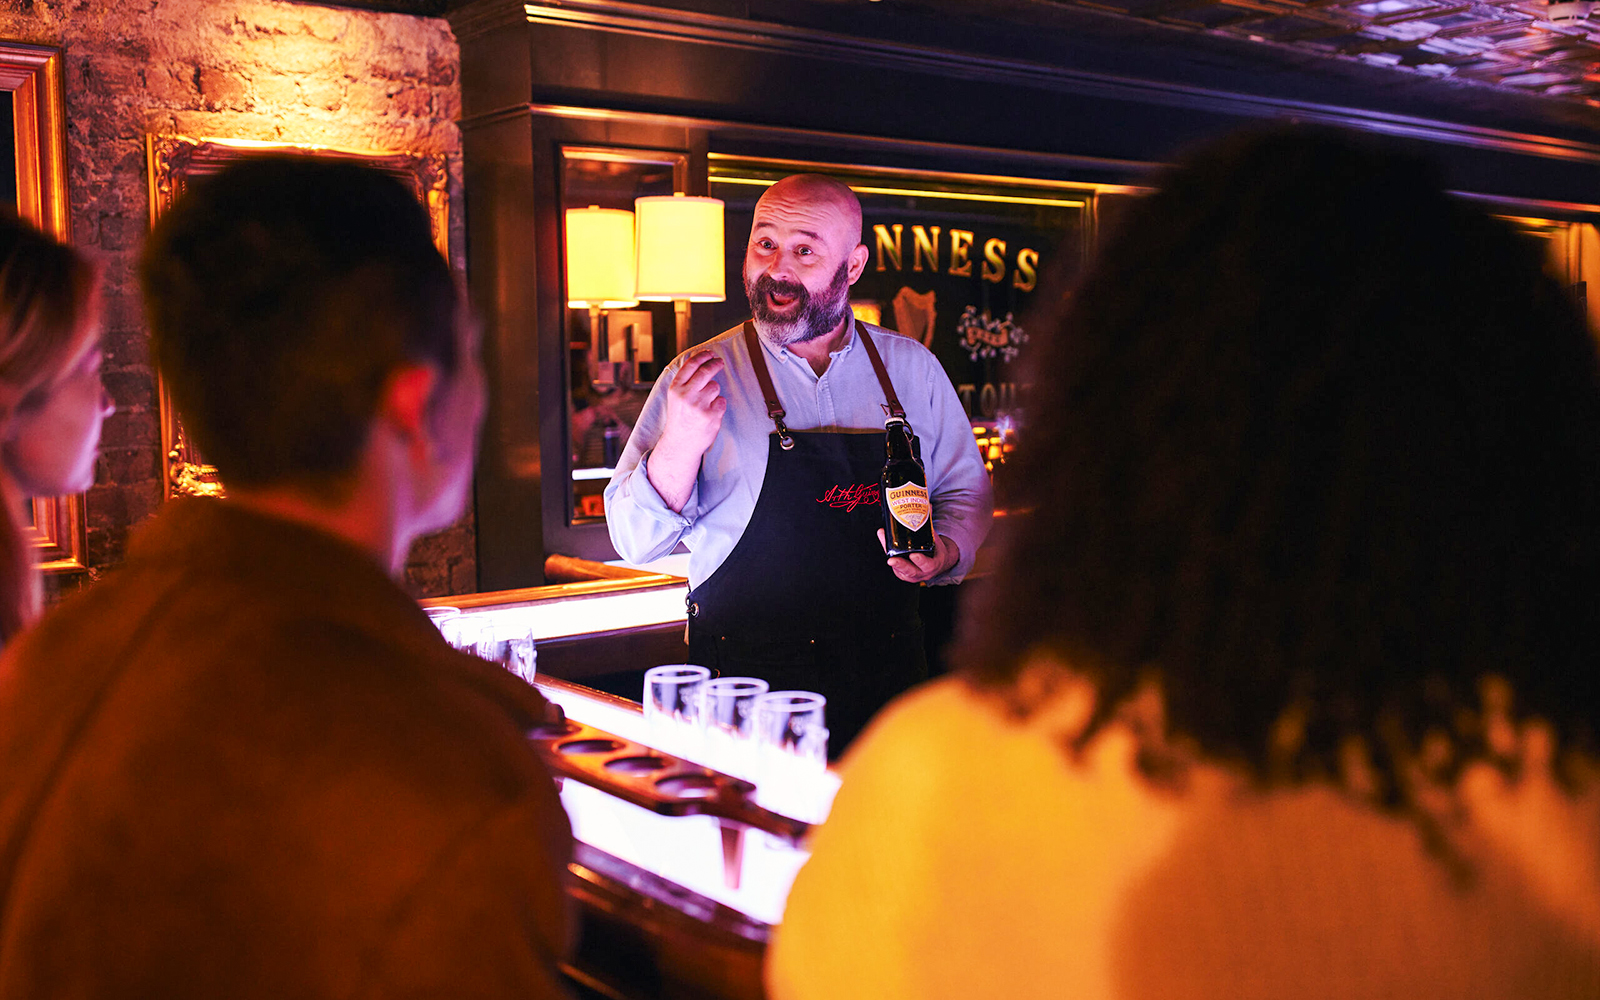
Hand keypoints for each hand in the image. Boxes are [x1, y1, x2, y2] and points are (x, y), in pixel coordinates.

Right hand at [647, 350, 725, 512]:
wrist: (681, 443)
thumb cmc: (680, 417)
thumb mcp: (675, 397)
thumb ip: (685, 380)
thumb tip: (699, 359)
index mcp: (675, 389)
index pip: (691, 365)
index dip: (702, 356)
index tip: (710, 353)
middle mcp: (686, 395)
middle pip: (706, 371)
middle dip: (715, 364)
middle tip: (719, 362)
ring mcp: (699, 406)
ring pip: (715, 387)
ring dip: (714, 392)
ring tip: (705, 403)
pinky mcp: (711, 416)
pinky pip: (721, 401)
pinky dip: (718, 406)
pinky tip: (709, 414)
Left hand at [878, 529, 958, 582]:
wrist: (937, 563)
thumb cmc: (935, 550)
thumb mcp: (935, 540)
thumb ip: (929, 524)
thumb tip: (928, 505)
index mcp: (933, 565)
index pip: (927, 564)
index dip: (920, 560)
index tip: (914, 555)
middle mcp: (921, 572)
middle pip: (910, 571)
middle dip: (900, 565)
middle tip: (891, 560)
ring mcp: (911, 575)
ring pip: (900, 570)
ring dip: (891, 559)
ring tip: (884, 545)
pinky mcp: (903, 574)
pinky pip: (895, 567)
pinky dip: (890, 556)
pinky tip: (884, 541)